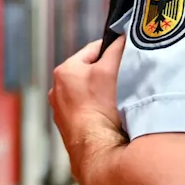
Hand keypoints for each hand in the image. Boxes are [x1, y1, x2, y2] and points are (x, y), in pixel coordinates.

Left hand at [50, 36, 126, 158]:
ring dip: (103, 94)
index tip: (127, 55)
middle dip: (107, 74)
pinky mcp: (70, 129)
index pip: (94, 50)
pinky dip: (99, 111)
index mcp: (64, 71)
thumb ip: (117, 48)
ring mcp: (62, 112)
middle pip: (91, 72)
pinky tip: (109, 117)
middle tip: (124, 80)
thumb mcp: (111, 69)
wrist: (97, 148)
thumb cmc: (100, 108)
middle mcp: (57, 91)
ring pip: (89, 93)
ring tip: (118, 102)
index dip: (113, 50)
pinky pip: (88, 112)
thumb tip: (122, 36)